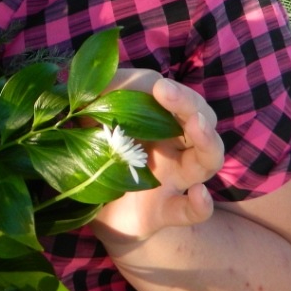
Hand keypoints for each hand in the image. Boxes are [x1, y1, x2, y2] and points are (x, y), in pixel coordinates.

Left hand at [90, 71, 223, 250]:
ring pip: (207, 159)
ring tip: (196, 124)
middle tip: (165, 91)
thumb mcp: (90, 114)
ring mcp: (171, 179)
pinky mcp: (162, 212)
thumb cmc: (93, 148)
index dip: (168, 90)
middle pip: (201, 120)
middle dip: (189, 103)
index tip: (155, 86)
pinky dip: (200, 206)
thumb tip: (101, 79)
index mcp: (158, 119)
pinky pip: (190, 212)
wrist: (83, 201)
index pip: (178, 97)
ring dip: (207, 140)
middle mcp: (172, 146)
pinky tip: (198, 195)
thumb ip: (97, 93)